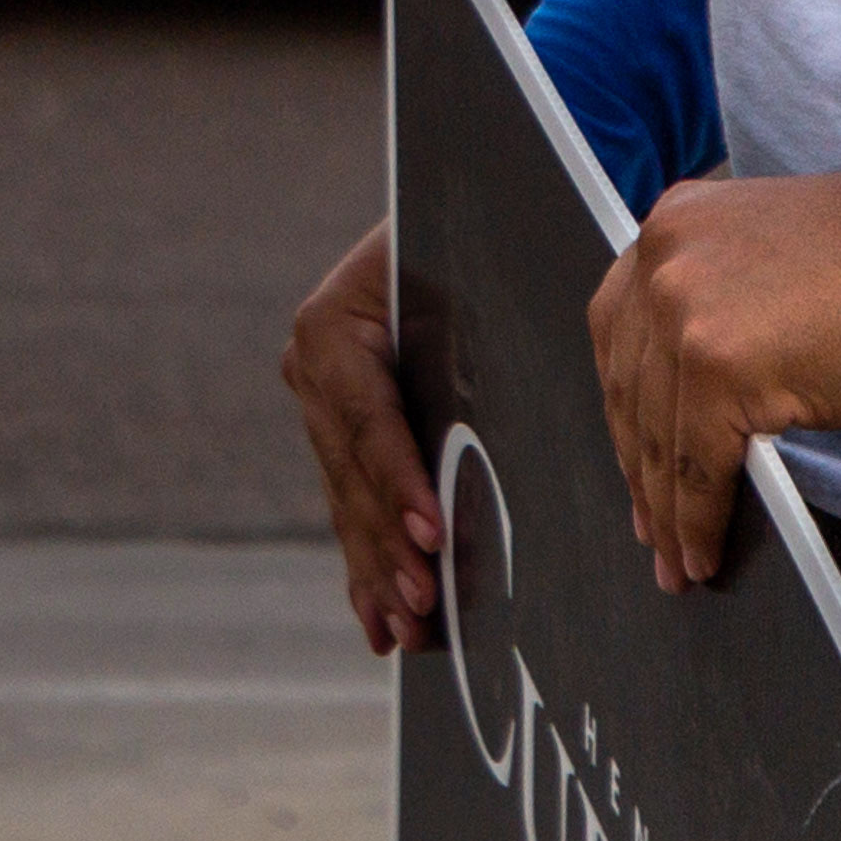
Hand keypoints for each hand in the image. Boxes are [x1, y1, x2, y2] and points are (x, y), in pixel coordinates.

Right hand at [278, 223, 446, 655]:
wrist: (440, 211)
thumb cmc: (463, 236)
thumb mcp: (460, 266)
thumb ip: (474, 321)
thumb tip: (528, 373)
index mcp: (331, 327)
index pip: (367, 417)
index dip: (397, 480)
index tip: (430, 533)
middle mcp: (312, 370)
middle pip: (354, 473)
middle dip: (388, 545)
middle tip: (424, 603)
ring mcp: (319, 409)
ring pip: (349, 503)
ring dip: (378, 571)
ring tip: (407, 629)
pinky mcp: (339, 438)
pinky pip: (350, 509)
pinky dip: (365, 570)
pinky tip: (376, 624)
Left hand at [588, 116, 840, 590]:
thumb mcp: (781, 271)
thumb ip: (730, 315)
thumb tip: (704, 411)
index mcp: (676, 222)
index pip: (622, 332)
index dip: (626, 408)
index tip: (633, 460)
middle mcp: (666, 256)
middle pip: (627, 386)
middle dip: (638, 467)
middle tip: (648, 529)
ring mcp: (686, 307)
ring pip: (657, 434)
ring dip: (663, 509)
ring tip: (675, 565)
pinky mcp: (722, 365)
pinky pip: (697, 465)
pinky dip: (697, 521)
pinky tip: (702, 556)